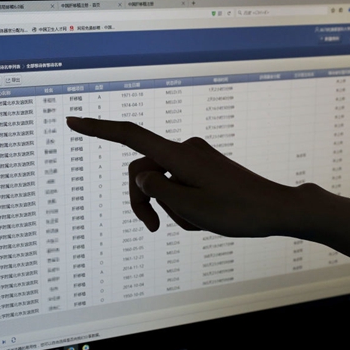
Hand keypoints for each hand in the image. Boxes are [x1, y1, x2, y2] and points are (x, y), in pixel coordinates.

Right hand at [66, 117, 294, 236]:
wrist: (276, 209)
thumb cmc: (237, 212)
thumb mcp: (190, 208)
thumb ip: (157, 190)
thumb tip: (141, 177)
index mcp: (178, 155)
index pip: (130, 136)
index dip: (98, 129)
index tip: (72, 121)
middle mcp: (184, 150)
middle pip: (142, 171)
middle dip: (143, 200)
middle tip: (152, 228)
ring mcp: (194, 158)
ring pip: (162, 182)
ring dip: (170, 206)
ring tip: (196, 221)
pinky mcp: (203, 167)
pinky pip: (179, 184)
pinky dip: (182, 203)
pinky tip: (203, 217)